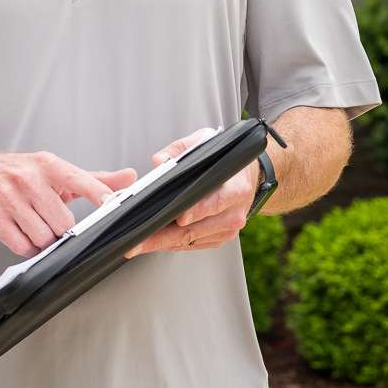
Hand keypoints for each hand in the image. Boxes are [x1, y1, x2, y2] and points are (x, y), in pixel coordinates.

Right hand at [0, 149, 136, 256]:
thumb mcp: (57, 172)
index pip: (78, 179)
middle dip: (61, 229)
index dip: (97, 193)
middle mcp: (28, 179)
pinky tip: (22, 232)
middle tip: (51, 220)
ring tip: (35, 225)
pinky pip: (22, 246)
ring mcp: (8, 198)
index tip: (112, 204)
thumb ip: (94, 179)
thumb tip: (130, 177)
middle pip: (62, 222)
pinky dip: (27, 246)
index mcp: (47, 165)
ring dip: (44, 239)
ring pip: (43, 237)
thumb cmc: (22, 173)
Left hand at [124, 129, 256, 258]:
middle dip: (165, 235)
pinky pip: (192, 245)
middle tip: (140, 239)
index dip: (196, 211)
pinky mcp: (219, 239)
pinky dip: (172, 244)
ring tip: (139, 242)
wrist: (248, 179)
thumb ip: (182, 148)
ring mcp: (227, 229)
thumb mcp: (207, 142)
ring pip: (190, 240)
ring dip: (163, 243)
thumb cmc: (226, 160)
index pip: (215, 202)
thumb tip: (159, 161)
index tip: (179, 217)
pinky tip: (154, 241)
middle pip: (196, 229)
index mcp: (236, 189)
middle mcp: (234, 213)